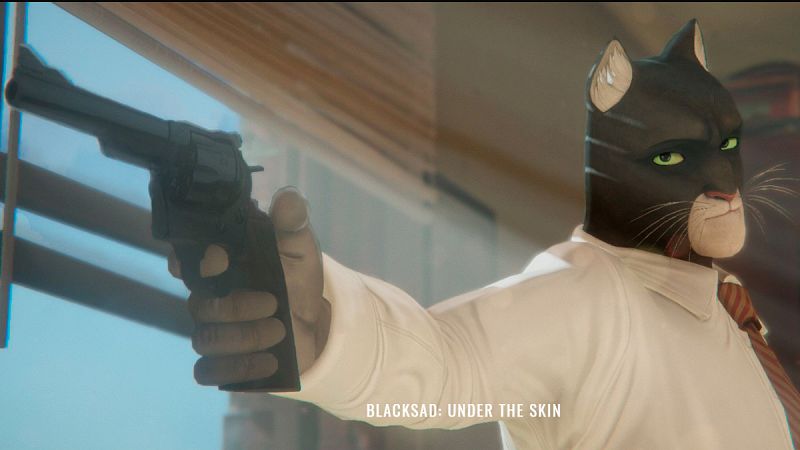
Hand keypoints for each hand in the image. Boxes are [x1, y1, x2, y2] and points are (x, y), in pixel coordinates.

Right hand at [169, 187, 329, 385]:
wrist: (313, 323)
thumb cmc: (297, 279)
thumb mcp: (301, 251)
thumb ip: (292, 226)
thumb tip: (288, 197)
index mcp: (222, 265)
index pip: (186, 258)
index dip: (192, 260)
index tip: (218, 259)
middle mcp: (210, 297)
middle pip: (199, 305)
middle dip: (237, 306)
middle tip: (274, 304)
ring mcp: (213, 331)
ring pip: (204, 339)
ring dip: (244, 337)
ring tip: (279, 331)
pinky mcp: (222, 362)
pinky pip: (207, 373)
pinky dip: (237, 368)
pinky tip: (269, 362)